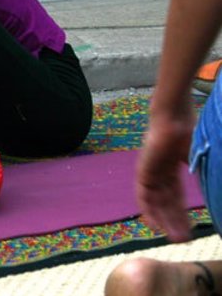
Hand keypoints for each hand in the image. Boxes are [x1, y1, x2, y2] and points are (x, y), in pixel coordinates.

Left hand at [137, 107, 195, 242]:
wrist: (174, 116)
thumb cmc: (191, 132)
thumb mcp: (201, 159)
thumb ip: (208, 176)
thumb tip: (218, 193)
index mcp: (172, 168)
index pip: (176, 196)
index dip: (182, 214)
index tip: (190, 231)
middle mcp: (159, 172)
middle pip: (166, 203)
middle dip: (175, 222)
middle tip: (184, 240)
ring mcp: (150, 172)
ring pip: (156, 202)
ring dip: (165, 220)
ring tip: (175, 238)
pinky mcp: (143, 171)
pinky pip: (143, 195)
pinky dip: (149, 210)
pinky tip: (155, 225)